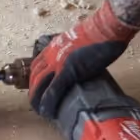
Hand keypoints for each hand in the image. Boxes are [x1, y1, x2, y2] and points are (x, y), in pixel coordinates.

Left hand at [29, 1, 139, 118]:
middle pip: (35, 76)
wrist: (105, 28)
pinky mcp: (68, 71)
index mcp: (55, 45)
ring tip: (41, 111)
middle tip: (37, 103)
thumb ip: (75, 52)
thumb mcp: (80, 41)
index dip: (35, 79)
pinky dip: (48, 102)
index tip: (38, 89)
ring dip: (38, 99)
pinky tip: (47, 111)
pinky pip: (53, 89)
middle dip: (34, 92)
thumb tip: (80, 63)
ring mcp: (58, 62)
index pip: (37, 65)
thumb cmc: (101, 33)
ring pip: (39, 84)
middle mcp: (52, 53)